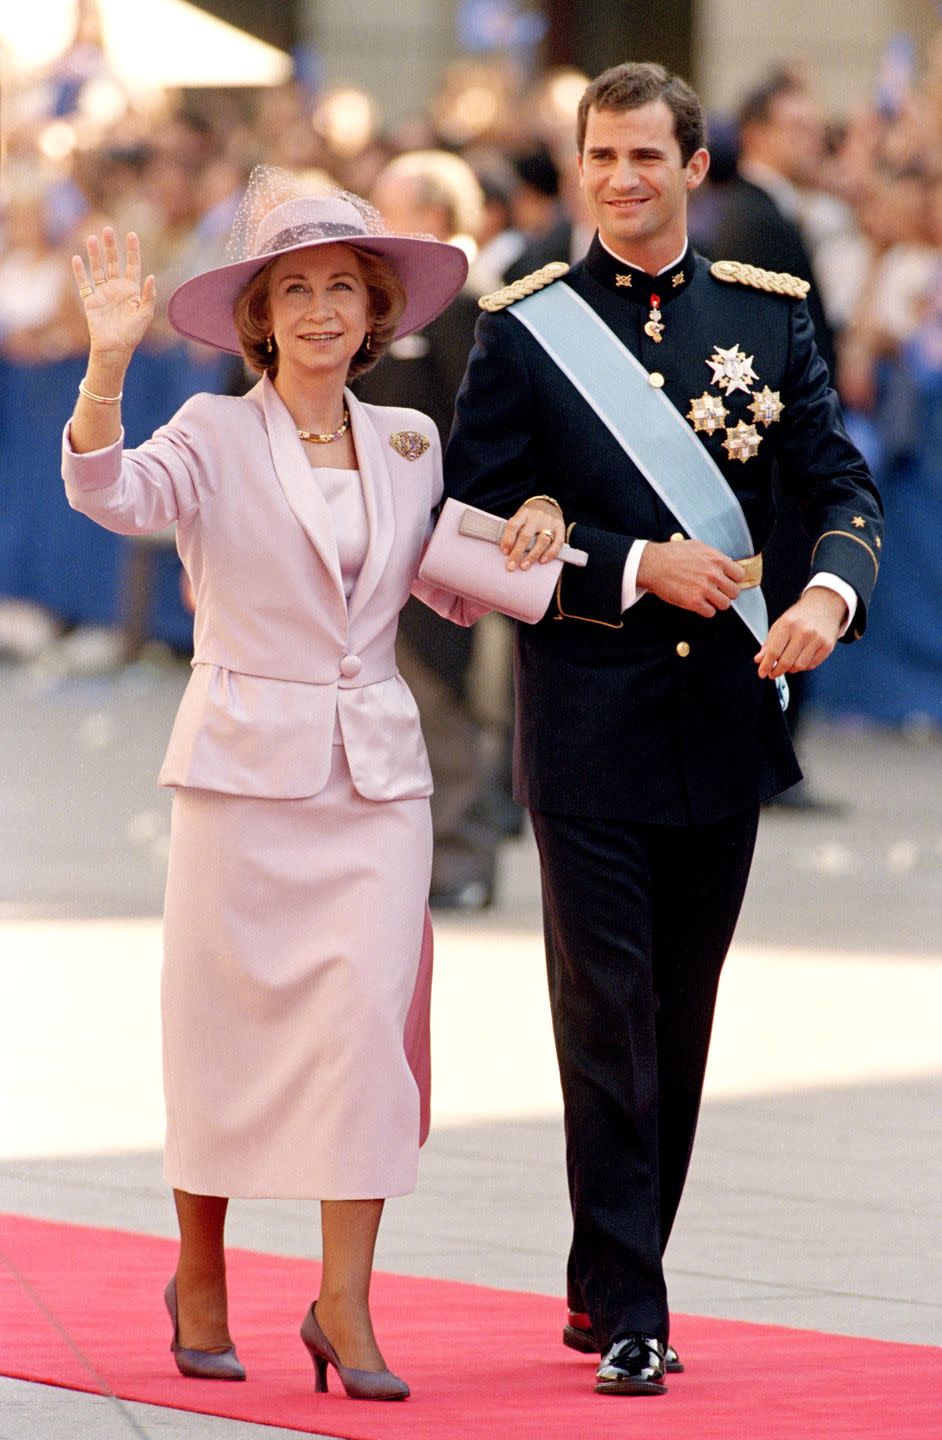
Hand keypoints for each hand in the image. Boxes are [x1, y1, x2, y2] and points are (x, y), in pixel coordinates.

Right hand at [71, 227, 155, 360]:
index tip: (131, 234)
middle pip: (113, 262)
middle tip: (107, 229)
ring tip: (91, 238)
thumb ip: (149, 296)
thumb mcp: (145, 315)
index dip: (132, 250)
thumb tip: (151, 276)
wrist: (115, 348)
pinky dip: (79, 272)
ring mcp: (102, 293)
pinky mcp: (90, 301)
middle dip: (111, 246)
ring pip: (97, 268)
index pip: (132, 265)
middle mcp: (116, 288)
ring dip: (94, 254)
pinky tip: (76, 258)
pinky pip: (83, 283)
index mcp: (132, 290)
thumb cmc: (132, 334)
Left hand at [501, 501, 564, 570]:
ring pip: (542, 541)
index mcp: (524, 513)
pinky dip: (550, 553)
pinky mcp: (560, 528)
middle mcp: (537, 517)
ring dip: (533, 555)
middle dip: (517, 552)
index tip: (505, 552)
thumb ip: (515, 531)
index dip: (508, 539)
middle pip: (526, 536)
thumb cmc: (530, 516)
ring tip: (524, 566)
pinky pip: (558, 542)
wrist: (548, 504)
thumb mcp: (520, 517)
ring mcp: (550, 522)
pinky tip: (543, 561)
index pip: (513, 525)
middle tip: (511, 565)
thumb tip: (507, 552)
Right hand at [636, 538, 743, 616]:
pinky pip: (710, 613)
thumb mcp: (697, 546)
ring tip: (707, 599)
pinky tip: (698, 603)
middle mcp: (713, 574)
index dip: (733, 580)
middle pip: (734, 592)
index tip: (726, 582)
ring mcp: (704, 589)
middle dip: (726, 593)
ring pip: (724, 604)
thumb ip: (714, 556)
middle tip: (717, 592)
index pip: (739, 575)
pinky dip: (705, 610)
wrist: (653, 564)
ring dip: (716, 603)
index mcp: (716, 560)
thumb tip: (726, 563)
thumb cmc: (671, 554)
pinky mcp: (693, 602)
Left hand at [755, 588, 846, 678]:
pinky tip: (799, 660)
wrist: (824, 605)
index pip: (774, 651)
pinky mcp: (827, 646)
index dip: (766, 665)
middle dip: (777, 671)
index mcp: (788, 624)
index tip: (762, 673)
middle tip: (773, 673)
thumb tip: (760, 659)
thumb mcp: (780, 624)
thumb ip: (769, 643)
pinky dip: (803, 667)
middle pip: (786, 662)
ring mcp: (817, 639)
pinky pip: (812, 665)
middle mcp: (803, 632)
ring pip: (799, 666)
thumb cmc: (801, 615)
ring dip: (790, 670)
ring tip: (787, 665)